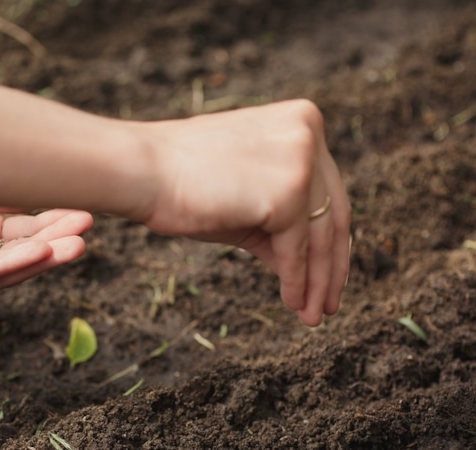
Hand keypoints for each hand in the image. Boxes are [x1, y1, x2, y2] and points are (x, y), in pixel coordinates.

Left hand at [0, 200, 92, 300]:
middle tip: (88, 226)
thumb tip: (38, 154)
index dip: (56, 220)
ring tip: (75, 246)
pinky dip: (8, 266)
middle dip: (59, 240)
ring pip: (8, 267)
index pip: (27, 229)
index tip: (86, 206)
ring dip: (44, 258)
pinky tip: (37, 254)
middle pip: (25, 250)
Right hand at [136, 100, 350, 325]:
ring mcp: (300, 160)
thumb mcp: (249, 200)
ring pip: (321, 235)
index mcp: (302, 120)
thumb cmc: (184, 183)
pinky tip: (291, 301)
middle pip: (333, 213)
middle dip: (330, 266)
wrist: (141, 171)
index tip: (329, 274)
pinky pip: (297, 248)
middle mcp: (308, 132)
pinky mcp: (287, 192)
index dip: (332, 239)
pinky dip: (296, 280)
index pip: (329, 191)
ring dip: (317, 281)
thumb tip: (314, 272)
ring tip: (311, 315)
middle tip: (327, 304)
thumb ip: (285, 224)